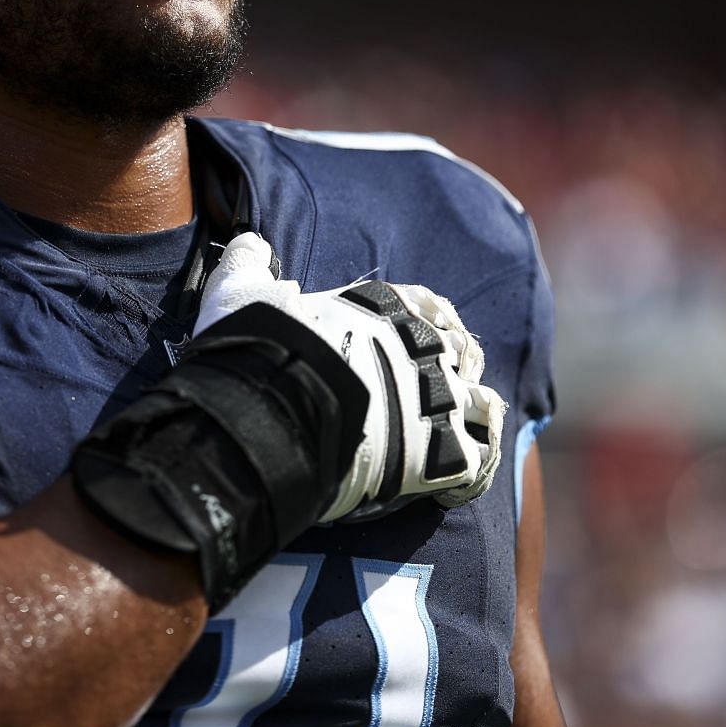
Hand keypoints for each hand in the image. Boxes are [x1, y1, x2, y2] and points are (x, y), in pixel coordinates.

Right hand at [195, 232, 505, 520]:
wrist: (278, 409)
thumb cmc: (264, 348)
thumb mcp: (244, 293)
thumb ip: (250, 267)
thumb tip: (246, 243)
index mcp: (384, 307)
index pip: (426, 304)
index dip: (427, 322)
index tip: (421, 337)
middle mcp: (422, 346)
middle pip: (461, 352)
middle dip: (453, 371)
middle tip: (431, 395)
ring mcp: (439, 397)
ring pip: (481, 403)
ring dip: (469, 419)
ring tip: (446, 437)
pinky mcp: (442, 451)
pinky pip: (479, 463)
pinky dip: (468, 473)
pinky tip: (445, 483)